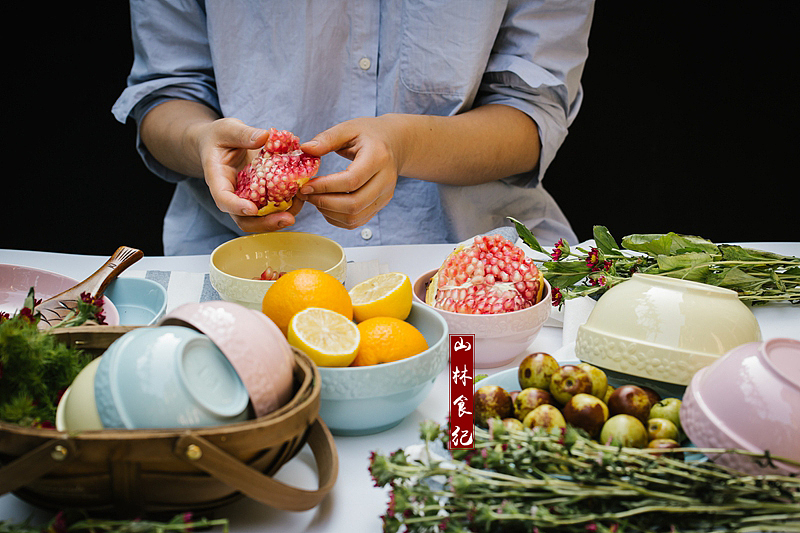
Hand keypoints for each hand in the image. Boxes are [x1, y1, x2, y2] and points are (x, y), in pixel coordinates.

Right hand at [194, 117, 301, 232]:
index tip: (252, 209)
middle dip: (265, 223)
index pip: (223, 199)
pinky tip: (300, 197)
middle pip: (244, 219)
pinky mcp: (260, 195)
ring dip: (280, 217)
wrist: (220, 143)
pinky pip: (272, 206)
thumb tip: (264, 137)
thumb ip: (243, 134)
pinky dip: (287, 204)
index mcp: (218, 179)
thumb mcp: (227, 129)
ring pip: (260, 218)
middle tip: (288, 219)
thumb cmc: (219, 136)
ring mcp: (247, 197)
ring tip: (299, 206)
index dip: (237, 207)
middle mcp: (232, 194)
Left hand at [297, 116, 404, 228]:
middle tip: (305, 194)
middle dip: (324, 203)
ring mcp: (385, 196)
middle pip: (354, 204)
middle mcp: (386, 180)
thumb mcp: (349, 128)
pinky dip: (337, 218)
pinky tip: (325, 206)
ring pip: (355, 217)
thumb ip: (327, 138)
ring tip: (314, 199)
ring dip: (329, 213)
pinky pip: (357, 221)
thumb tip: (305, 149)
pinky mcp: (380, 205)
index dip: (326, 187)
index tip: (306, 186)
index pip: (352, 180)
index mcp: (378, 157)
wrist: (395, 144)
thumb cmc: (370, 134)